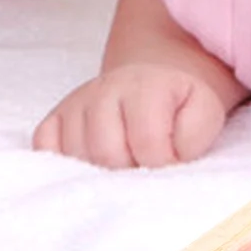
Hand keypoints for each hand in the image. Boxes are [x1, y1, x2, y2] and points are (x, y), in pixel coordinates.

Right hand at [33, 62, 230, 166]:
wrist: (154, 79)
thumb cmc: (180, 103)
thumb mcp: (205, 111)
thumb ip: (196, 133)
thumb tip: (170, 158)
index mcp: (143, 87)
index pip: (148, 144)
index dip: (165, 163)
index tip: (173, 160)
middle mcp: (102, 91)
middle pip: (107, 154)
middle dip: (132, 170)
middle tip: (147, 165)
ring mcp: (74, 104)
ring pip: (76, 156)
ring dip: (102, 170)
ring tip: (125, 161)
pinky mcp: (54, 118)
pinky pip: (44, 146)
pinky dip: (64, 161)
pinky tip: (91, 161)